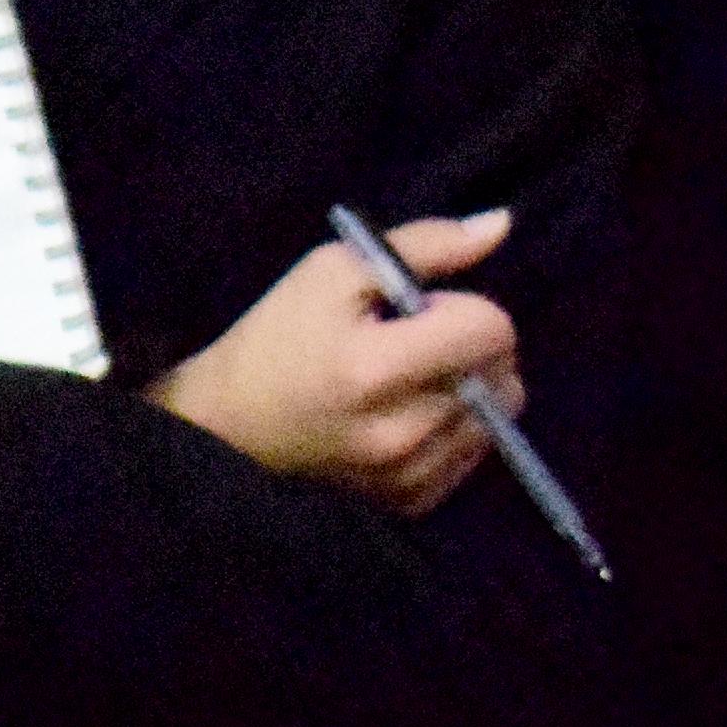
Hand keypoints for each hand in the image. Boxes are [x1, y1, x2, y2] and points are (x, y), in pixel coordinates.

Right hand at [156, 211, 521, 512]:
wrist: (223, 429)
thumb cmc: (275, 341)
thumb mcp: (333, 271)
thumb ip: (425, 245)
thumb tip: (501, 225)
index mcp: (377, 367)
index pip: (490, 328)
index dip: (463, 307)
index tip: (418, 313)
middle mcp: (401, 429)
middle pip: (504, 375)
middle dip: (470, 350)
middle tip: (413, 347)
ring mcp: (407, 473)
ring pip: (495, 417)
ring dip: (468, 391)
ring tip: (410, 385)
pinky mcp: (409, 501)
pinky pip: (473, 456)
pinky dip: (456, 432)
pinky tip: (411, 419)